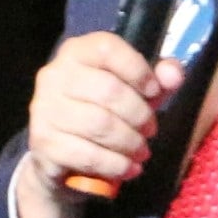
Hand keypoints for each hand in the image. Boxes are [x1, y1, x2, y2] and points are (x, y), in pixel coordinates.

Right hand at [16, 31, 183, 217]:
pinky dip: (116, 165)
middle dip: (139, 114)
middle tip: (150, 131)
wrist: (61, 159)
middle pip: (109, 90)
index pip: (107, 48)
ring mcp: (45, 109)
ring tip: (141, 151)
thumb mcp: (134, 94)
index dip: (138, 70)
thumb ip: (158, 81)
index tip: (154, 92)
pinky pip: (89, 155)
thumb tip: (174, 74)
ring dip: (130, 142)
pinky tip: (129, 168)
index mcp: (76, 53)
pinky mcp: (44, 143)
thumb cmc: (102, 115)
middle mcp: (54, 76)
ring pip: (100, 125)